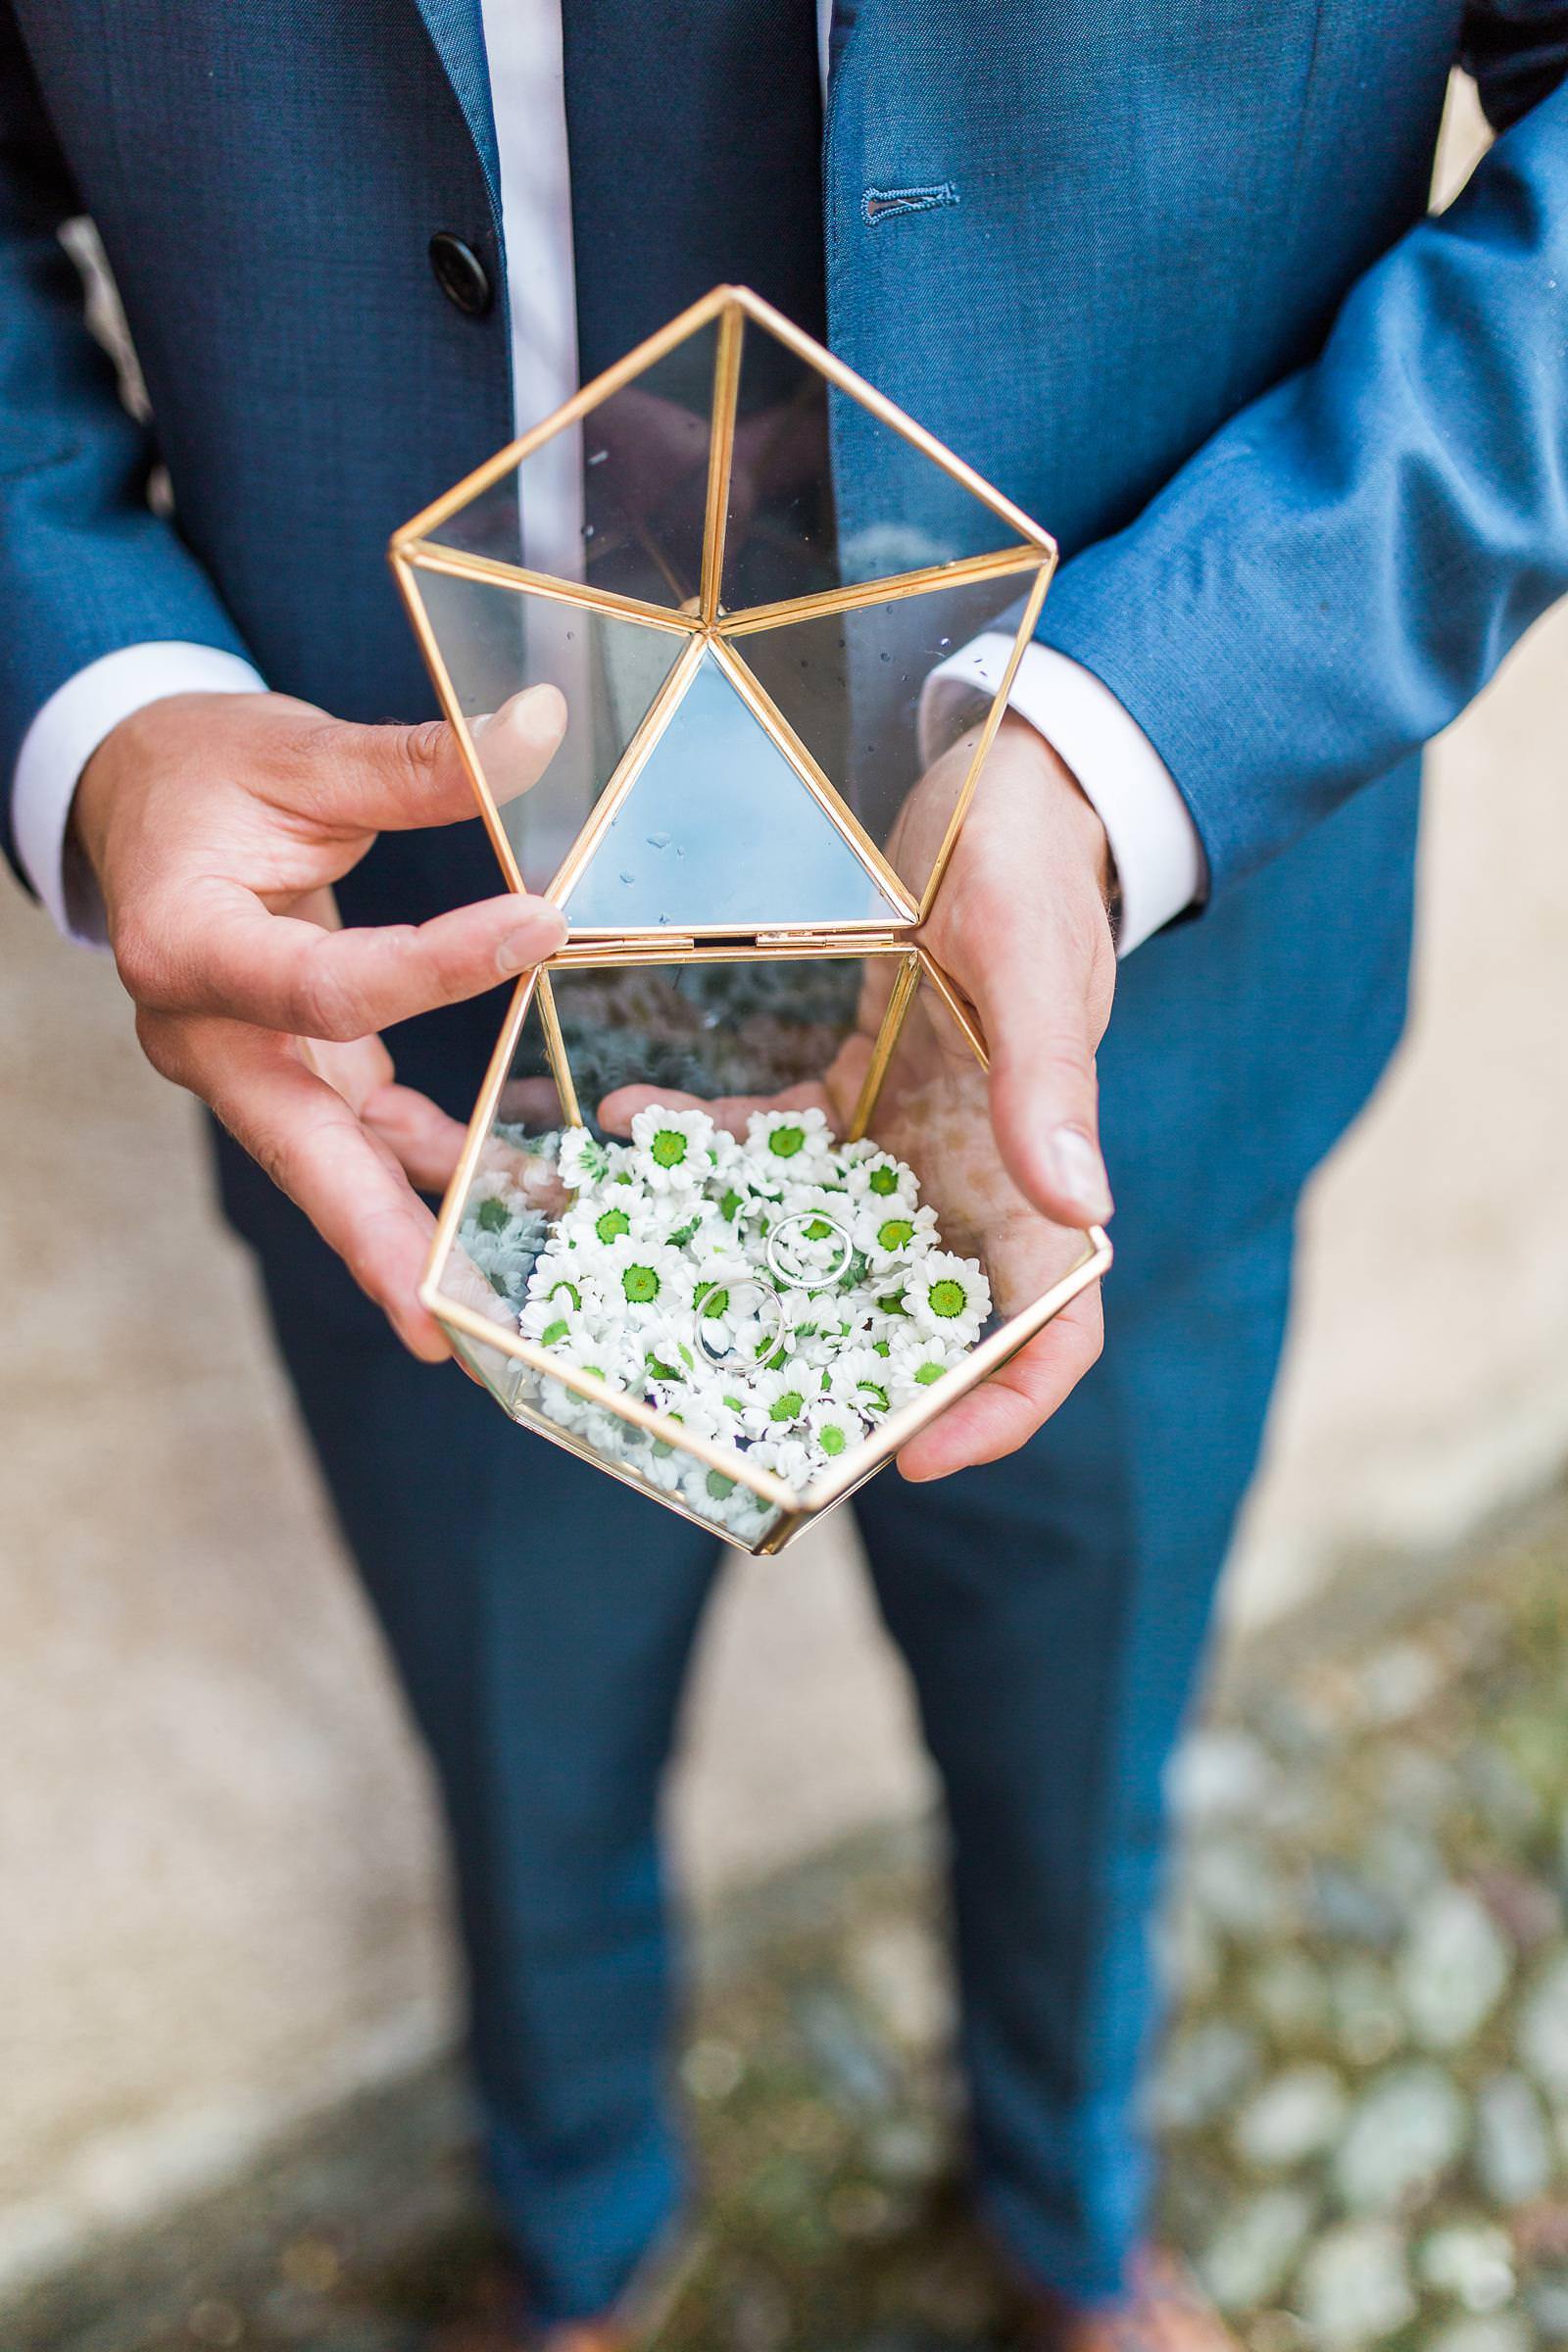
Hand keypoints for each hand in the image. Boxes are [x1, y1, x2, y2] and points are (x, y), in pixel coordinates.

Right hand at [74, 686, 567, 1357]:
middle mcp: (203, 1031)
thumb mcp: (299, 750)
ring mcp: (244, 1067)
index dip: (433, 964)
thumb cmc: (207, 773)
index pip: (322, 983)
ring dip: (410, 1236)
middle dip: (373, 1238)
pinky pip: (364, 1140)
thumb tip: (538, 725)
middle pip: (299, 1147)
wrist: (142, 799)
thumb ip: (417, 759)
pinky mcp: (289, 1073)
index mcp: (186, 944)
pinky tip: (510, 1197)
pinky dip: (433, 1170)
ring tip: (491, 1310)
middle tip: (440, 1322)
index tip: (540, 925)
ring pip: (332, 1167)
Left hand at [597, 713, 1115, 1482]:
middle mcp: (973, 1176)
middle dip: (836, 1369)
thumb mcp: (1037, 967)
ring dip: (741, 1264)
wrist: (1003, 786)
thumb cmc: (1038, 870)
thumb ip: (1048, 1084)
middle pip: (921, 1313)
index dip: (1003, 1406)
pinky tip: (635, 1122)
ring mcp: (905, 1140)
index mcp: (1040, 1168)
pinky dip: (709, 1143)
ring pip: (825, 1243)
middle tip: (733, 1400)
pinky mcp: (849, 1091)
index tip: (920, 1454)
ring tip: (643, 1275)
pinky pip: (773, 1143)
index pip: (1052, 1326)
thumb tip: (1080, 1208)